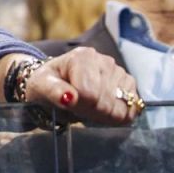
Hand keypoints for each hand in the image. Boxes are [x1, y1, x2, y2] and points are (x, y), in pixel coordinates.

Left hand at [22, 47, 142, 125]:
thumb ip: (53, 91)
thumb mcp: (41, 86)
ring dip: (104, 114)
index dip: (78, 105)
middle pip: (105, 103)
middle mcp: (105, 60)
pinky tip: (102, 108)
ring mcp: (119, 72)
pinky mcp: (129, 84)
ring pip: (121, 108)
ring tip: (89, 105)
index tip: (68, 102)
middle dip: (90, 111)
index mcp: (83, 57)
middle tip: (78, 105)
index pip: (89, 94)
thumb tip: (69, 98)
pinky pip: (132, 110)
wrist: (57, 83)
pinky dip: (117, 115)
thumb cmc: (48, 84)